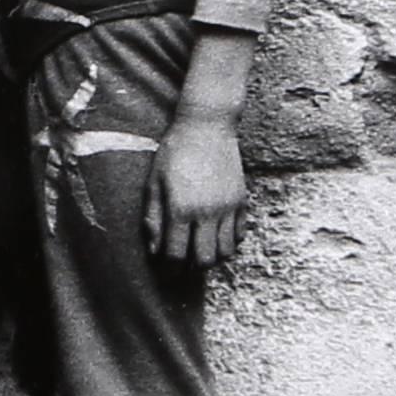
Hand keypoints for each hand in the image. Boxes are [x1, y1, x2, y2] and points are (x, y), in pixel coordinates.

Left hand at [144, 113, 247, 267]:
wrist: (207, 126)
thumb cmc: (174, 152)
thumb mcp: (154, 182)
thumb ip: (153, 217)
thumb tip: (154, 248)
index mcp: (180, 208)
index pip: (175, 254)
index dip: (168, 268)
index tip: (164, 270)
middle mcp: (207, 212)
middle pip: (204, 260)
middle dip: (191, 267)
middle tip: (183, 264)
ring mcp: (228, 207)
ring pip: (225, 251)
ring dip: (212, 257)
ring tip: (200, 251)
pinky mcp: (242, 201)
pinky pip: (240, 235)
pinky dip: (229, 242)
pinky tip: (215, 236)